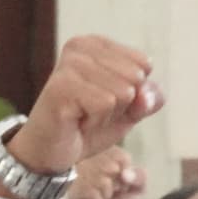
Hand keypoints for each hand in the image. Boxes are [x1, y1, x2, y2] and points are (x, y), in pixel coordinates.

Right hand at [6, 34, 160, 181]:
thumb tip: (146, 96)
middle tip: (91, 112)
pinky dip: (96, 121)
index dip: (132, 92)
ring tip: (83, 117)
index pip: (144, 64)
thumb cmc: (86, 127)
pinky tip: (76, 122)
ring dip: (107, 115)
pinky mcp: (60, 88)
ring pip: (123, 91)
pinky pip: (105, 104)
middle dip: (121, 104)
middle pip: (135, 76)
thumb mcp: (129, 110)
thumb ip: (149, 98)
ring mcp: (68, 66)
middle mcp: (80, 48)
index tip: (103, 102)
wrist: (48, 153)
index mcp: (95, 44)